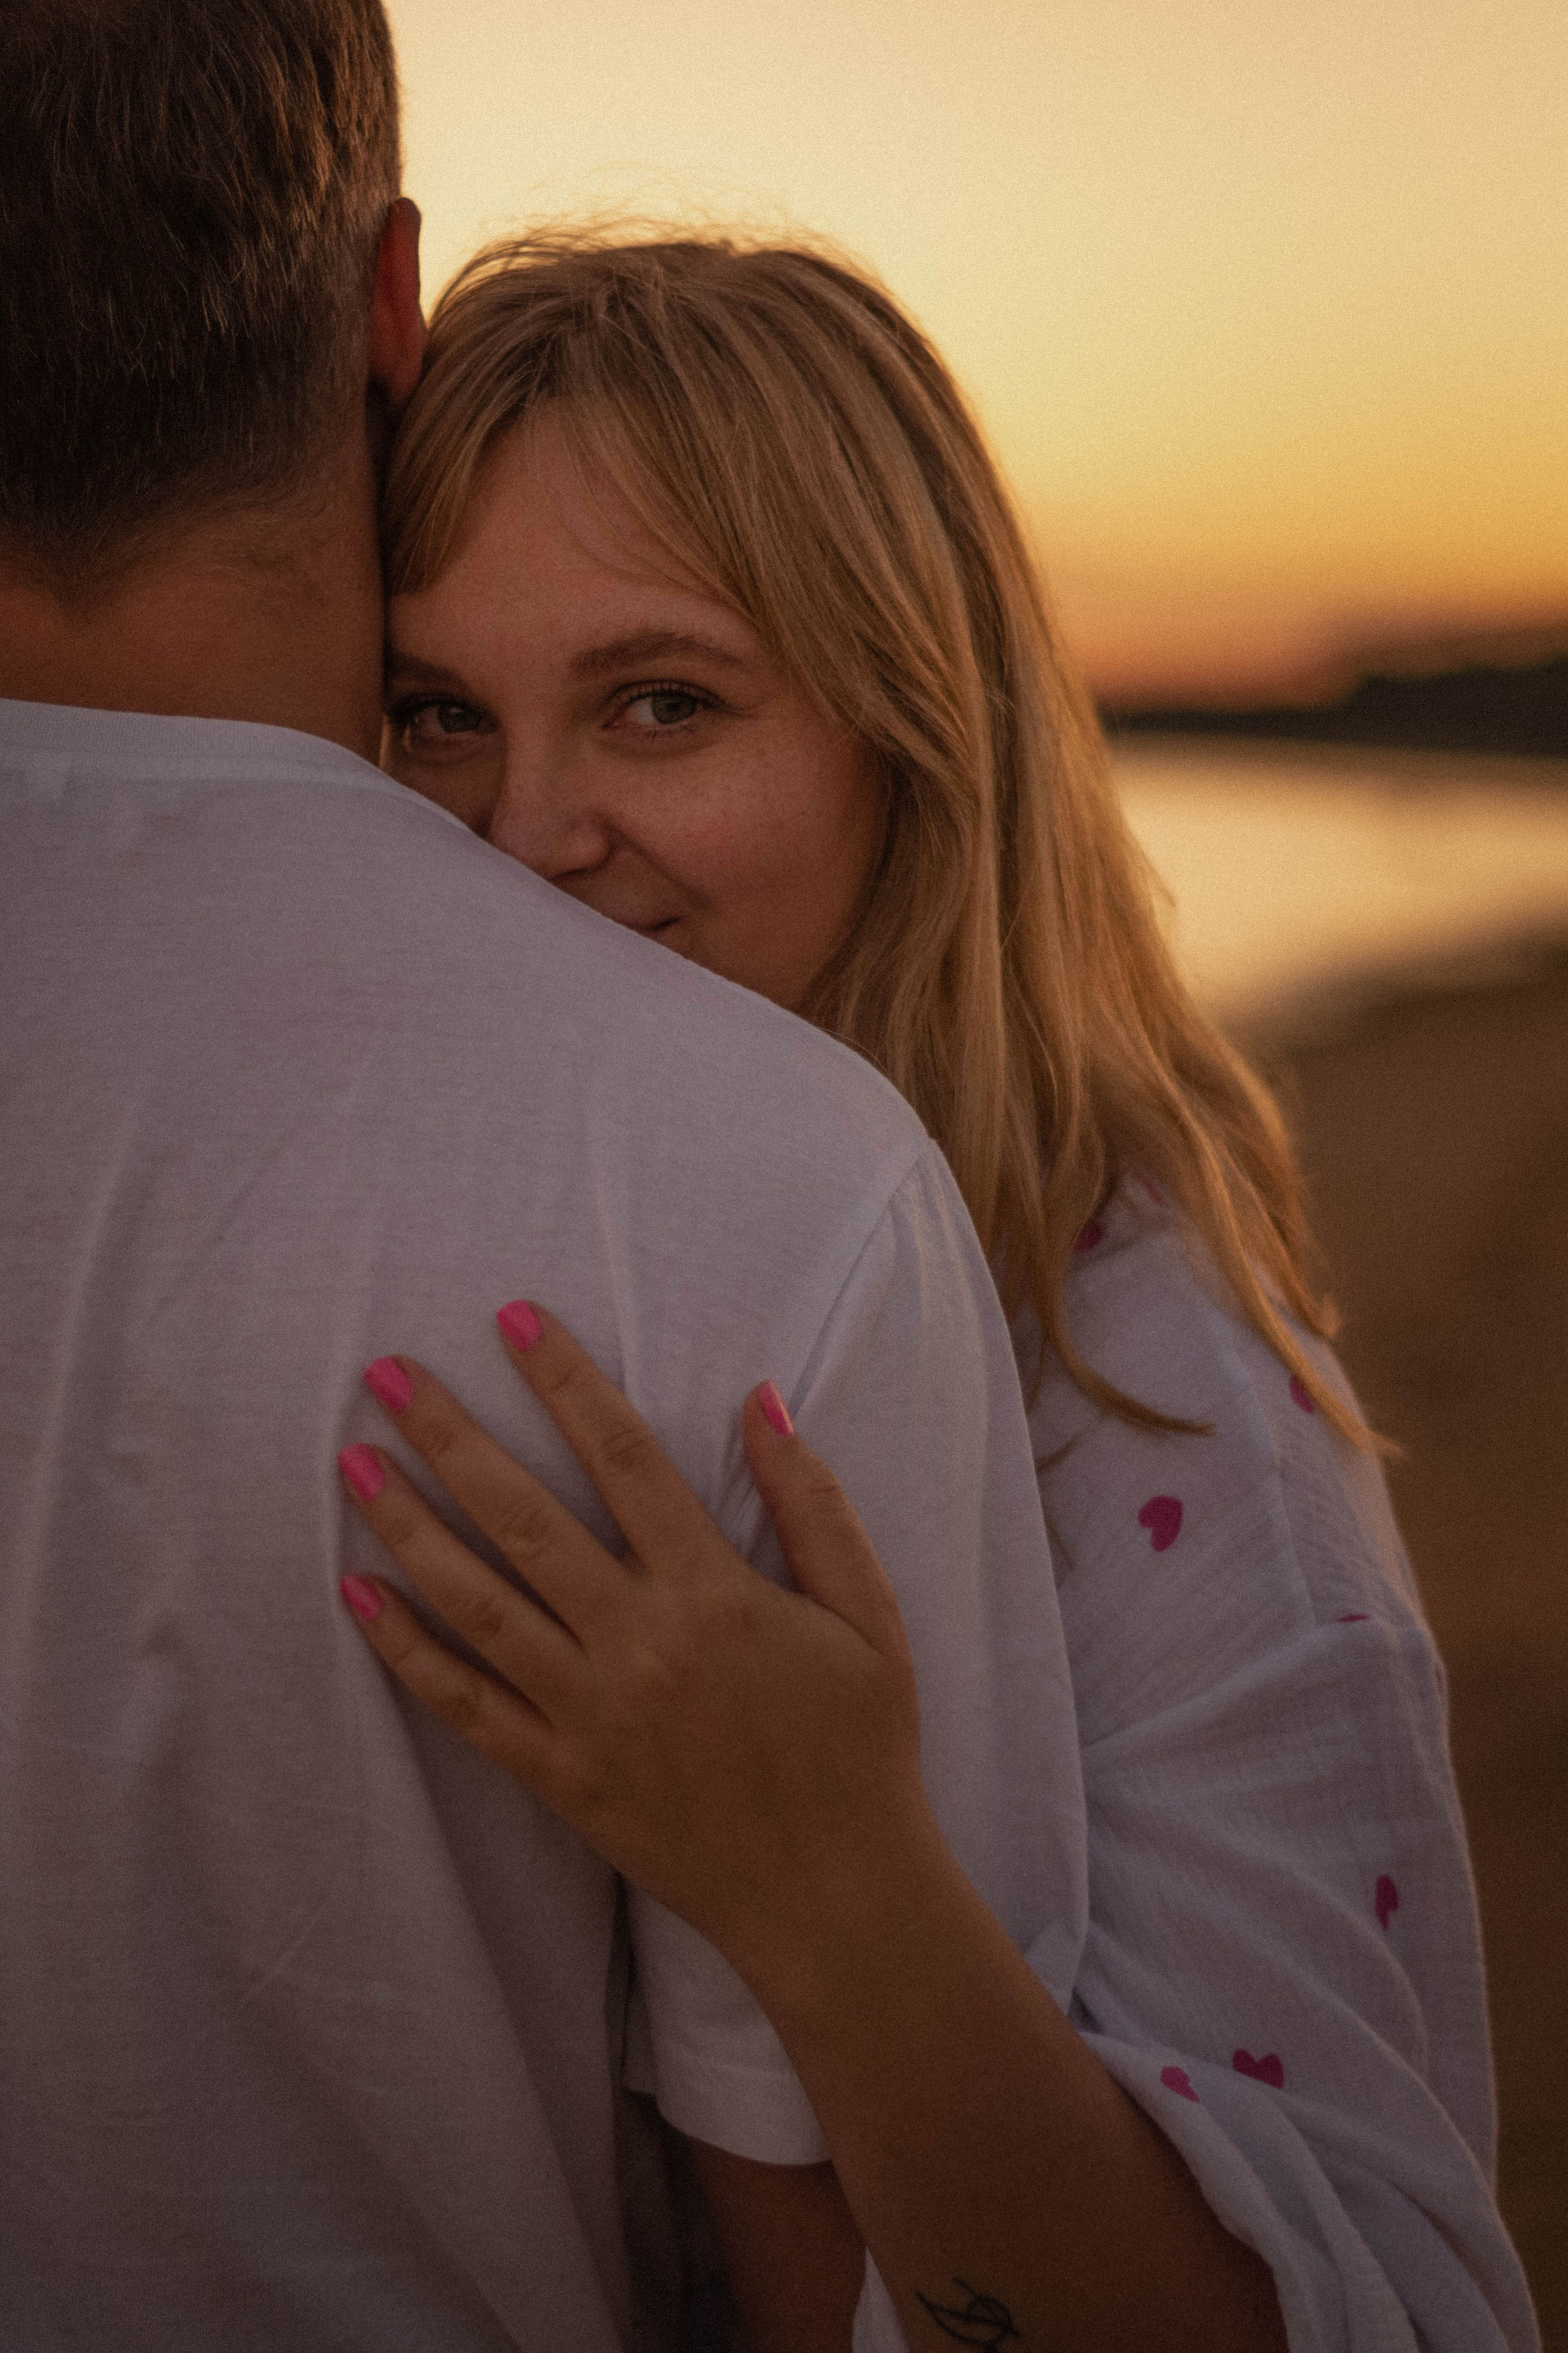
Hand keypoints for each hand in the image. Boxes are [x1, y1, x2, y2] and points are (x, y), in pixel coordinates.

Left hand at [336, 1304, 943, 2009]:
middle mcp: (640, 1644)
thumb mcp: (870, 1616)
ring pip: (478, 1603)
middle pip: (524, 1518)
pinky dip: (407, 1651)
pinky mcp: (562, 1777)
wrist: (837, 1897)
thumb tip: (759, 1399)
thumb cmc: (863, 1746)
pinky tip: (359, 1596)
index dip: (564, 1381)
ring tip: (353, 1463)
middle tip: (386, 1375)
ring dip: (408, 1526)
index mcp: (715, 1593)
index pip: (624, 1459)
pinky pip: (468, 1706)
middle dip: (449, 1437)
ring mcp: (591, 1714)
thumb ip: (814, 1504)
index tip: (510, 1318)